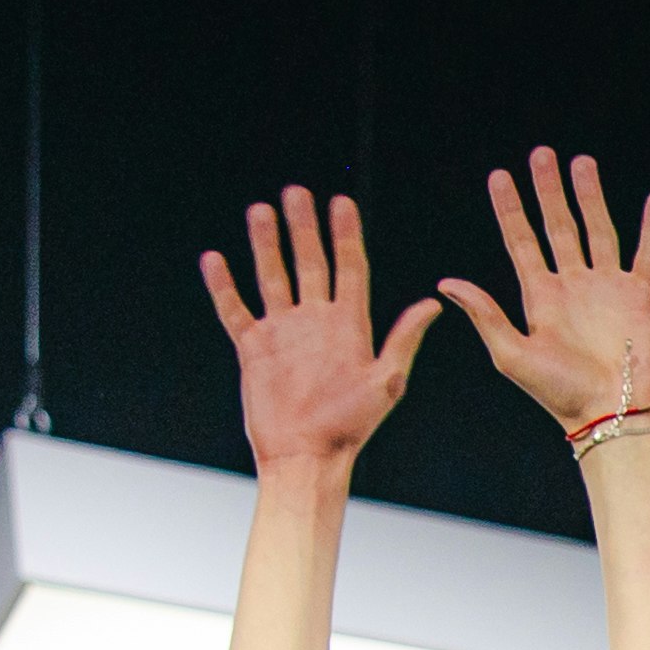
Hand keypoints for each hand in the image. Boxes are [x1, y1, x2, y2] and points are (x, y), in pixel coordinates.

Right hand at [198, 188, 440, 474]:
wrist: (307, 457)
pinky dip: (224, 286)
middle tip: (297, 192)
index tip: (341, 200)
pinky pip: (235, 310)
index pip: (349, 268)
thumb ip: (403, 339)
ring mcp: (283, 333)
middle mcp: (316, 323)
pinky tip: (215, 258)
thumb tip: (434, 303)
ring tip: (261, 209)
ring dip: (266, 244)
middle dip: (303, 227)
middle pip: (309, 263)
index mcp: (350, 326)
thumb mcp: (386, 381)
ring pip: (273, 277)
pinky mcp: (254, 349)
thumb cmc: (351, 427)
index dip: (345, 234)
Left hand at [442, 149, 649, 430]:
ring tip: (582, 162)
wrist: (609, 413)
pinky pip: (647, 254)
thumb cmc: (558, 393)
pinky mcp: (640, 297)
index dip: (509, 209)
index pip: (521, 241)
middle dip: (549, 190)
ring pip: (598, 230)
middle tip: (541, 154)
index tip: (499, 176)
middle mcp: (572, 286)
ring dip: (590, 196)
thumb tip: (446, 283)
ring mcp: (607, 288)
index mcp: (540, 297)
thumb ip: (484, 314)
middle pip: (559, 225)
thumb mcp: (511, 353)